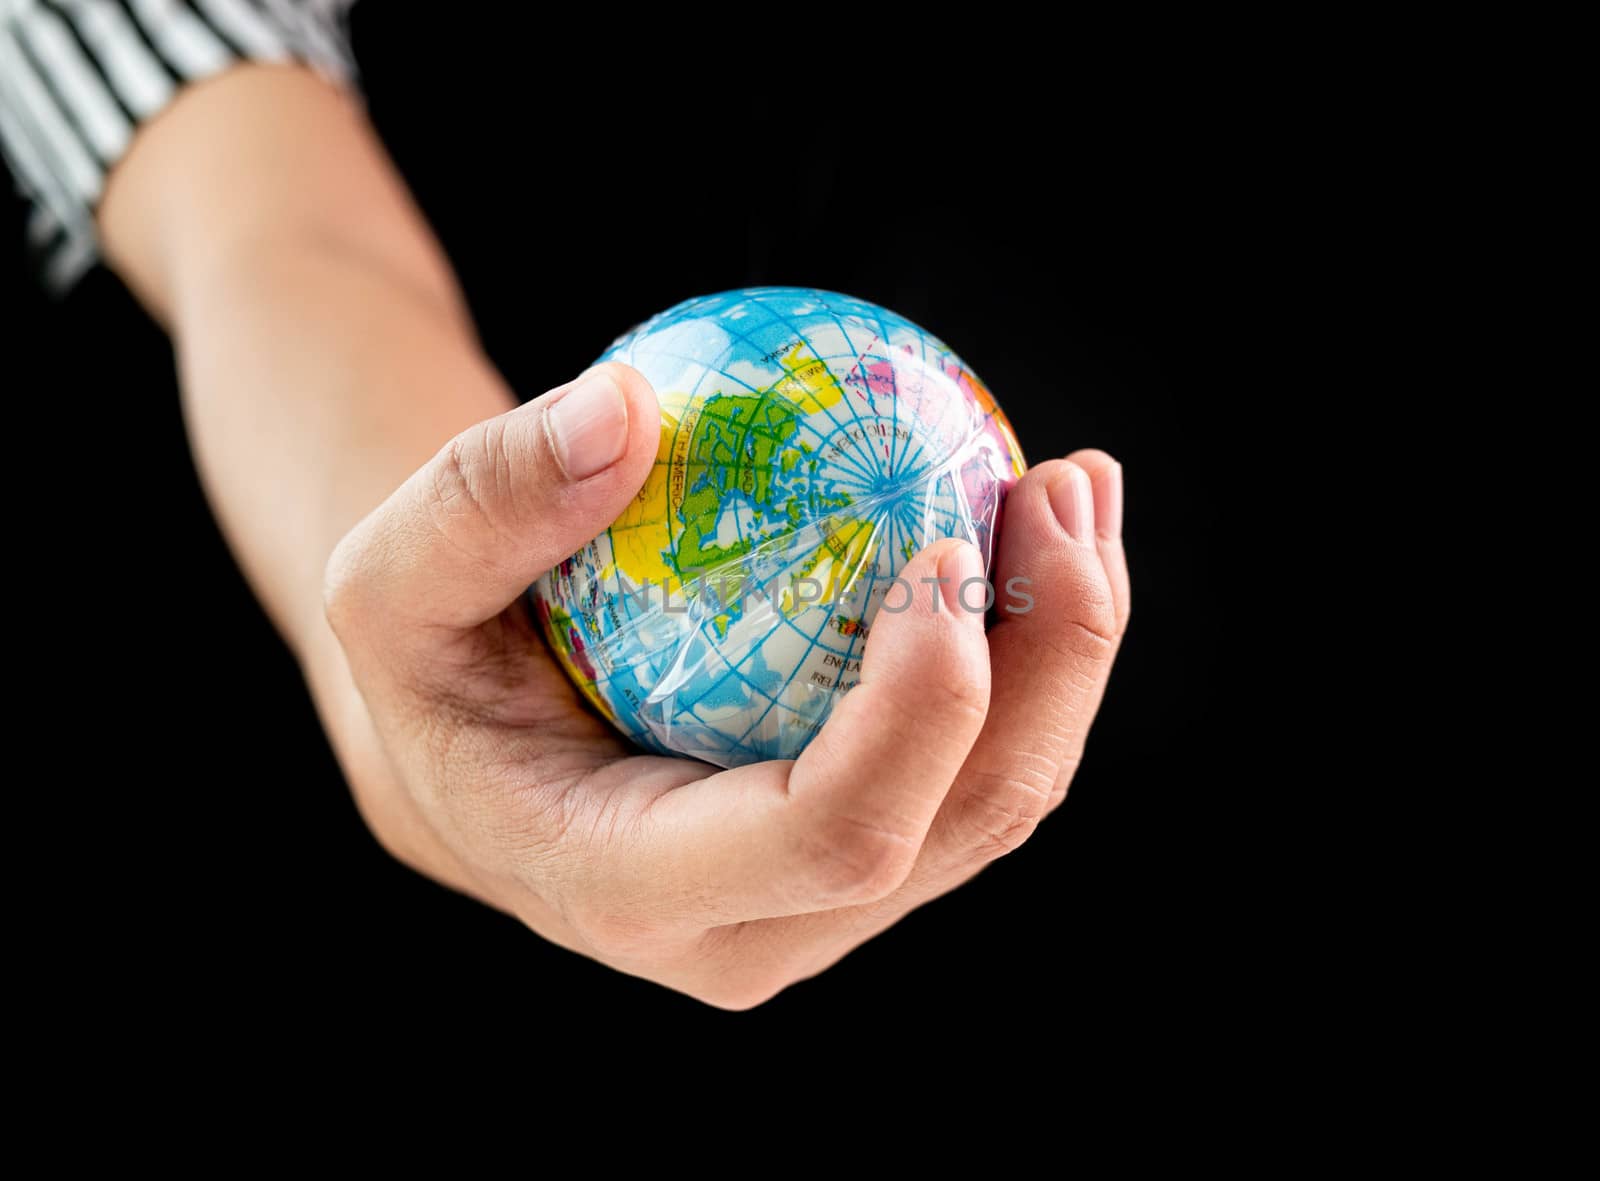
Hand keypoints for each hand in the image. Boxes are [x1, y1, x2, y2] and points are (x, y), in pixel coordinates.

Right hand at [324, 362, 1129, 1006]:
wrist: (477, 755)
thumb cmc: (433, 664)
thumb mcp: (388, 575)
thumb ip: (484, 497)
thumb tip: (628, 406)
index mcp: (636, 891)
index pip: (826, 833)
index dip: (922, 707)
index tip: (941, 541)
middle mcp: (753, 931)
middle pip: (958, 826)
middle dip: (1052, 662)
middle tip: (1062, 487)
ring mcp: (824, 907)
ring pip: (998, 802)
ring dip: (1071, 649)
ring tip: (1073, 486)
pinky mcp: (866, 856)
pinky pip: (980, 763)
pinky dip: (1034, 650)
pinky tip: (1034, 529)